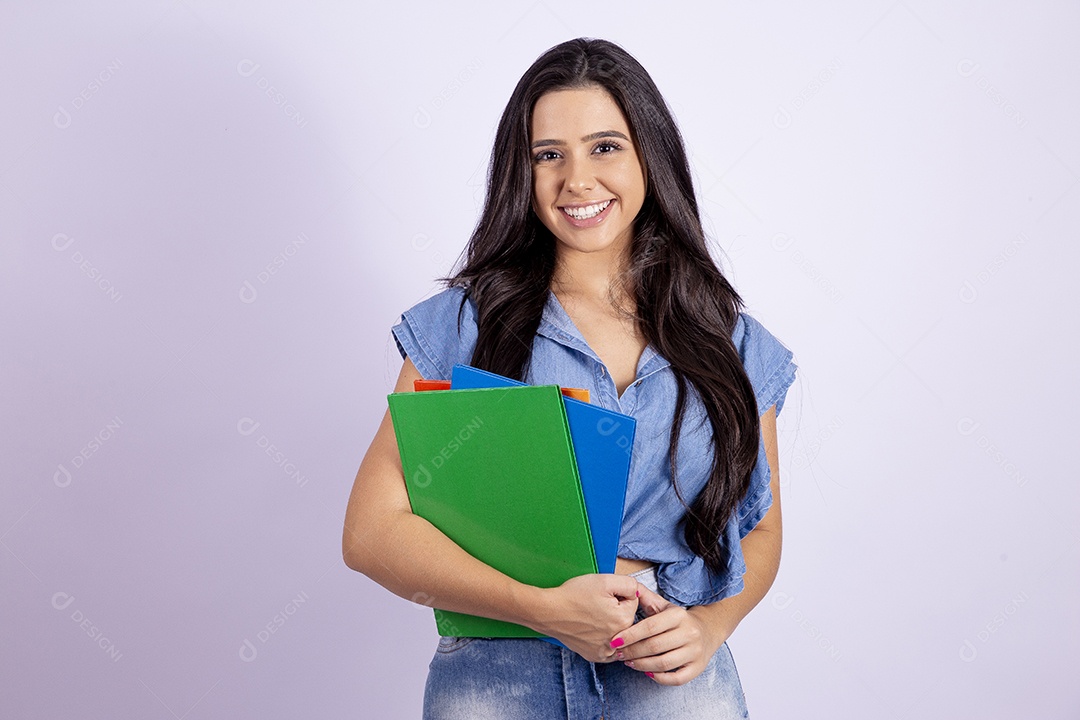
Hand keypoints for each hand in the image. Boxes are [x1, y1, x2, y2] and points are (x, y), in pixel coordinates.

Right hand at [529, 574, 639, 662]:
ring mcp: (606, 651)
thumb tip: (639, 594)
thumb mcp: (605, 580)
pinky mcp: (596, 656)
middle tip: (596, 604)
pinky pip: (609, 648)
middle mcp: (619, 640)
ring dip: (612, 625)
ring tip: (593, 616)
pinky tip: (593, 629)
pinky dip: (604, 639)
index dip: (618, 594)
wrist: (548, 611)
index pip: (633, 602)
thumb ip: (630, 585)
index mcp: (624, 619)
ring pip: (619, 633)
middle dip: (616, 609)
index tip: (603, 595)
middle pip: (627, 618)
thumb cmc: (574, 594)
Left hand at [609, 582, 726, 685]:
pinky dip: (660, 678)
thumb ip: (647, 599)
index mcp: (678, 615)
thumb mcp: (665, 606)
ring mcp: (695, 652)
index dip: (630, 635)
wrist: (707, 630)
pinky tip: (648, 672)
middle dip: (632, 652)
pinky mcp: (698, 668)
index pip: (650, 627)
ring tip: (629, 662)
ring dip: (642, 665)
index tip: (615, 641)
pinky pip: (677, 678)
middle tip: (618, 654)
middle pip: (654, 646)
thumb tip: (631, 590)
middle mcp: (689, 633)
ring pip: (663, 663)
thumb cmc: (678, 620)